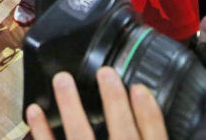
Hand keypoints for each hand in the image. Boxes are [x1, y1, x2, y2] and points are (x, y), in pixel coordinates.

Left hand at [26, 68, 167, 139]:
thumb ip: (152, 136)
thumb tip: (170, 126)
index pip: (155, 138)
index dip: (150, 114)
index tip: (141, 88)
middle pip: (122, 134)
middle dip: (114, 102)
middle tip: (106, 72)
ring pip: (80, 137)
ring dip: (71, 107)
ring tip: (63, 80)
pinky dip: (41, 130)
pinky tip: (35, 110)